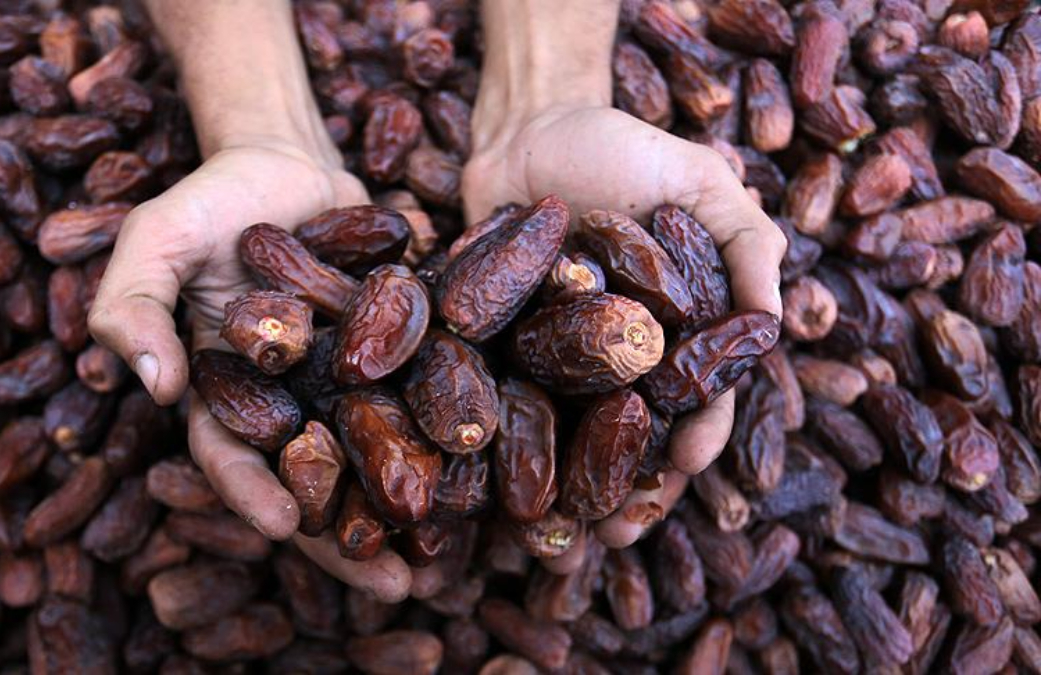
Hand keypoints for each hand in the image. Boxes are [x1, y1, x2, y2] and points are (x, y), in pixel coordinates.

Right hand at [89, 139, 425, 601]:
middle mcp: (291, 400)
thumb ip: (133, 305)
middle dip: (350, 535)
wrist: (285, 157)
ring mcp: (348, 380)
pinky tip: (487, 467)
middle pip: (317, 479)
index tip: (288, 529)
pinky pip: (423, 394)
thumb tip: (154, 383)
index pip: (234, 456)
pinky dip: (449, 431)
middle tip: (395, 585)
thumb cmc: (208, 200)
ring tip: (447, 556)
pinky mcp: (398, 350)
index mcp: (228, 392)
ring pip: (377, 453)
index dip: (255, 494)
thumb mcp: (152, 240)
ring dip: (409, 502)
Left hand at [463, 106, 785, 550]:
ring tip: (557, 533)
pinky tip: (492, 480)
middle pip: (631, 437)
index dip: (696, 436)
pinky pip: (504, 401)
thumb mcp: (701, 182)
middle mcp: (619, 359)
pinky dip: (502, 441)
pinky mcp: (500, 348)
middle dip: (629, 489)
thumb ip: (747, 245)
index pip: (695, 399)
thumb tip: (776, 327)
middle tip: (616, 535)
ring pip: (568, 437)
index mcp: (677, 333)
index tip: (685, 466)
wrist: (531, 127)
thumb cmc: (627, 150)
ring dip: (566, 487)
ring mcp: (557, 360)